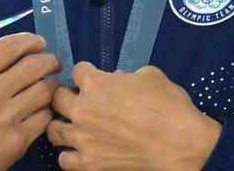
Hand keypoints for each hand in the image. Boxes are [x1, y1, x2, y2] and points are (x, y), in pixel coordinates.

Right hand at [0, 33, 59, 170]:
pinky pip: (45, 117)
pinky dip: (45, 112)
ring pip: (46, 89)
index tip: (39, 43)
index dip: (32, 40)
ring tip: (46, 88)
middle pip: (36, 64)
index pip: (11, 46)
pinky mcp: (17, 141)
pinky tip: (38, 112)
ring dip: (51, 86)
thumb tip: (14, 57)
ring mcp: (5, 118)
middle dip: (50, 60)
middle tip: (52, 64)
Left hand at [48, 62, 220, 170]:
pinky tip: (83, 150)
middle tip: (81, 101)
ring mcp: (82, 139)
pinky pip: (64, 159)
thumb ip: (128, 76)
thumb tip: (118, 82)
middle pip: (56, 99)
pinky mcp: (87, 163)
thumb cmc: (169, 105)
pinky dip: (71, 154)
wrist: (180, 143)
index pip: (77, 71)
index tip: (92, 78)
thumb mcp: (151, 77)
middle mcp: (82, 110)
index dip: (86, 73)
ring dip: (64, 125)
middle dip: (67, 97)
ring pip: (53, 130)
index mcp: (97, 84)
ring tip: (77, 127)